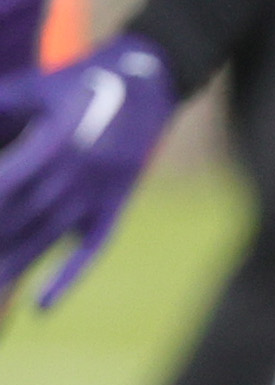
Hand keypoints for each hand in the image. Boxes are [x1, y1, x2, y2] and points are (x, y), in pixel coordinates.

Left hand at [0, 36, 176, 307]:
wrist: (150, 81)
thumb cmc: (86, 78)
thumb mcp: (37, 85)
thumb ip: (2, 105)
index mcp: (57, 141)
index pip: (10, 182)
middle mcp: (79, 175)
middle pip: (23, 217)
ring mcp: (99, 195)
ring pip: (48, 239)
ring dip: (14, 265)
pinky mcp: (114, 206)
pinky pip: (89, 249)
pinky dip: (66, 278)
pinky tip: (42, 306)